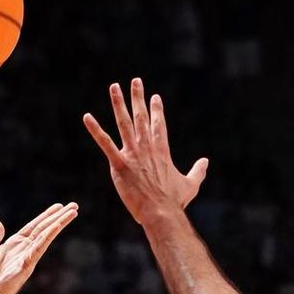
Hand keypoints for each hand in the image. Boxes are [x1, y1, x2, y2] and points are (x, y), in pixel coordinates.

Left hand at [0, 203, 79, 293]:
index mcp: (13, 244)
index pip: (33, 227)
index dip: (46, 216)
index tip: (58, 206)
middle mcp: (23, 249)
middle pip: (44, 229)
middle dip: (59, 217)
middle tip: (74, 205)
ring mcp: (26, 257)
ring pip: (45, 236)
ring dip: (59, 223)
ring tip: (72, 212)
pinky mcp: (25, 266)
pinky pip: (38, 248)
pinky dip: (48, 236)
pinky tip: (56, 226)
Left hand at [83, 78, 208, 224]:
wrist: (161, 212)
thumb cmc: (175, 201)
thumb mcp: (191, 184)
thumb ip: (198, 171)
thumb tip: (206, 161)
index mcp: (162, 150)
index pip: (158, 124)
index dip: (156, 109)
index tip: (154, 96)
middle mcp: (147, 147)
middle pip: (141, 117)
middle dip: (138, 97)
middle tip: (135, 81)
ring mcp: (132, 154)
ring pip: (124, 123)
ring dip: (118, 103)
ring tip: (114, 87)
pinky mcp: (119, 164)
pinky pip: (105, 143)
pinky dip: (95, 130)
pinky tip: (87, 117)